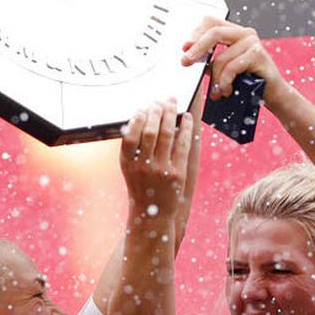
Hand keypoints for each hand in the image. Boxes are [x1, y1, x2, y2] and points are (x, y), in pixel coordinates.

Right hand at [120, 100, 193, 219]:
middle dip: (156, 112)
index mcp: (128, 163)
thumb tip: (143, 117)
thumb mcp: (129, 168)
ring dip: (170, 114)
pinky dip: (185, 128)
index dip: (137, 119)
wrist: (153, 213)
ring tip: (172, 102)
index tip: (143, 108)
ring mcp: (161, 170)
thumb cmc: (141, 185)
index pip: (130, 135)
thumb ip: (132, 147)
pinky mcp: (177, 173)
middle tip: (159, 101)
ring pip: (167, 134)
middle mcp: (143, 166)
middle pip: (150, 131)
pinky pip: (182, 145)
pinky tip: (186, 118)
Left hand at [180, 18, 286, 103]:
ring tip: (216, 91)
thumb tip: (190, 56)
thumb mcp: (225, 68)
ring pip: (222, 57)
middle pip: (214, 32)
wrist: (273, 93)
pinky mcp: (258, 55)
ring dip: (215, 78)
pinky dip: (225, 81)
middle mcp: (245, 33)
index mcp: (236, 32)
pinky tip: (226, 90)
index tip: (185, 47)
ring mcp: (253, 42)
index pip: (211, 22)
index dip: (196, 33)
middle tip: (186, 62)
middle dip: (197, 48)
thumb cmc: (249, 81)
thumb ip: (210, 59)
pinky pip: (232, 67)